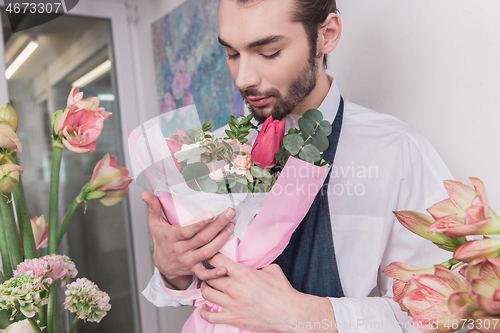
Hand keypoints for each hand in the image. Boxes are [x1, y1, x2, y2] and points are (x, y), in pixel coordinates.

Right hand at [141, 191, 234, 289]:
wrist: (162, 265)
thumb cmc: (162, 241)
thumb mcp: (155, 224)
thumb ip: (153, 207)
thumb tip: (144, 193)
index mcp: (172, 237)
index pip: (186, 230)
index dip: (199, 223)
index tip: (211, 214)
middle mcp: (181, 250)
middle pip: (202, 238)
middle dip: (218, 225)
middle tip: (230, 213)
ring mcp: (189, 261)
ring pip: (207, 252)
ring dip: (222, 240)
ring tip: (231, 227)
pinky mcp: (194, 270)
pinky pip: (204, 274)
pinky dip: (214, 273)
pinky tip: (225, 267)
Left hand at [200, 254, 336, 332]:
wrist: (289, 312)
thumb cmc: (282, 292)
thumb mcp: (271, 269)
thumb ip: (257, 265)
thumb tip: (252, 264)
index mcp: (242, 272)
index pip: (216, 259)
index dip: (211, 257)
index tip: (211, 258)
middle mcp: (233, 287)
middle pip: (208, 276)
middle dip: (207, 273)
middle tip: (209, 273)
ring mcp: (231, 303)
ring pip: (206, 293)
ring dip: (205, 288)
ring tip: (208, 287)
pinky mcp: (232, 318)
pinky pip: (209, 316)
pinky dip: (203, 311)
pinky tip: (206, 307)